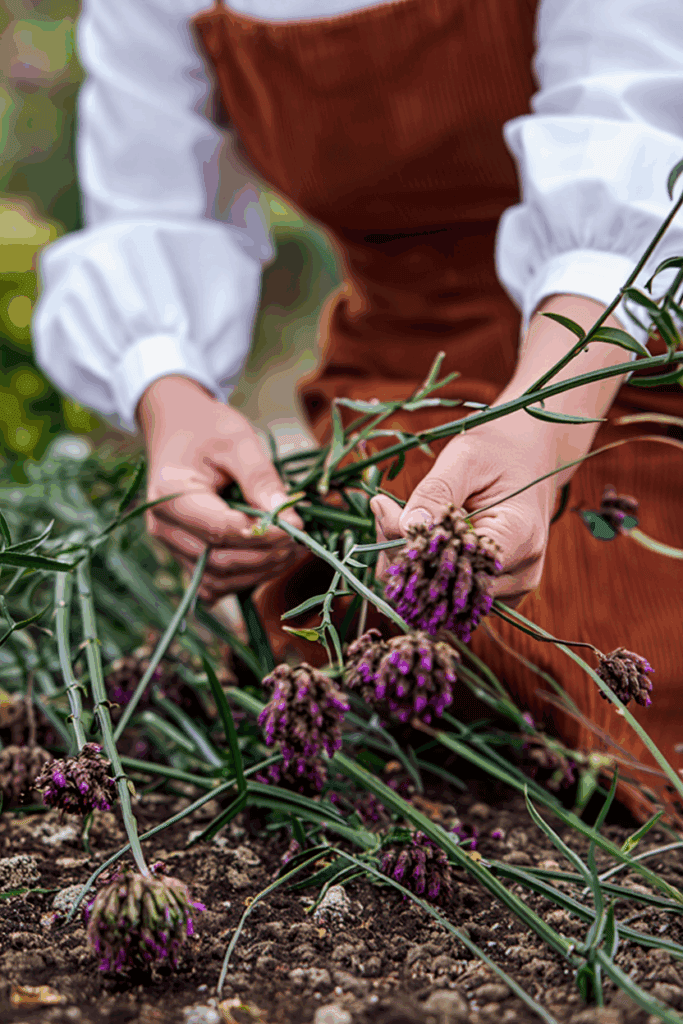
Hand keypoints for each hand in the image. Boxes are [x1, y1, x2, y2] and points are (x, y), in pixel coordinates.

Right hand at [136, 375, 302, 602]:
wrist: (177, 427)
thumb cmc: (207, 429)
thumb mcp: (239, 442)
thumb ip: (263, 480)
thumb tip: (293, 522)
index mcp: (169, 494)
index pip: (219, 529)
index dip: (263, 535)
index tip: (298, 528)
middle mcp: (163, 527)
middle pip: (219, 560)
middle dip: (266, 556)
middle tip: (302, 542)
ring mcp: (170, 546)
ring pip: (218, 580)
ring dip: (260, 572)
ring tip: (293, 550)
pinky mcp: (183, 555)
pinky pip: (214, 583)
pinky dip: (244, 578)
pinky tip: (270, 559)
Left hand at [371, 293, 630, 609]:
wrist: (544, 438)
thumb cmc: (506, 437)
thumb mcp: (464, 455)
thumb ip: (432, 498)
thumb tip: (399, 535)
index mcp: (513, 539)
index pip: (447, 574)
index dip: (404, 553)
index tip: (381, 509)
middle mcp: (518, 573)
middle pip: (439, 592)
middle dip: (398, 557)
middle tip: (378, 507)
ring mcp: (512, 583)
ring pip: (442, 594)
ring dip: (407, 561)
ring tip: (393, 512)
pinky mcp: (502, 583)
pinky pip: (452, 586)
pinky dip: (423, 562)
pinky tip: (411, 529)